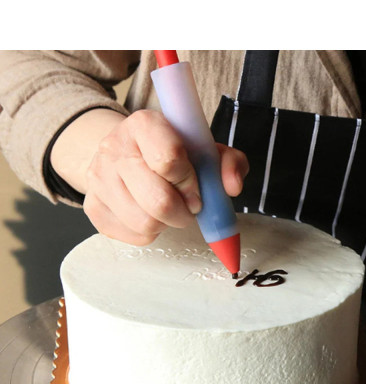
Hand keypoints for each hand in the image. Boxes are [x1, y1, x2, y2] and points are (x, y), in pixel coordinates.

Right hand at [55, 108, 248, 245]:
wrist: (122, 154)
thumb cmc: (168, 152)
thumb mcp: (203, 149)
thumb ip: (228, 162)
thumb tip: (232, 186)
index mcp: (144, 124)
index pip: (170, 160)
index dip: (190, 183)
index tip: (196, 189)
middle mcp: (114, 148)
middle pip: (158, 201)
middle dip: (183, 213)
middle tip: (188, 207)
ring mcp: (99, 179)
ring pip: (146, 224)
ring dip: (167, 224)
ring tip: (168, 209)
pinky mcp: (93, 207)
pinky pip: (133, 236)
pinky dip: (150, 232)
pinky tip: (149, 214)